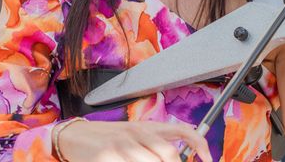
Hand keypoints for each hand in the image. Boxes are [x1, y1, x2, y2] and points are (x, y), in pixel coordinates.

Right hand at [57, 120, 211, 161]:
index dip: (199, 144)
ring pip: (152, 161)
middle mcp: (137, 133)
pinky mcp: (107, 156)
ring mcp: (122, 145)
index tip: (208, 157)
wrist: (76, 136)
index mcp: (147, 127)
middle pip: (168, 154)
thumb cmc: (109, 138)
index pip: (181, 130)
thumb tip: (177, 157)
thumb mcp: (135, 136)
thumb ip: (156, 144)